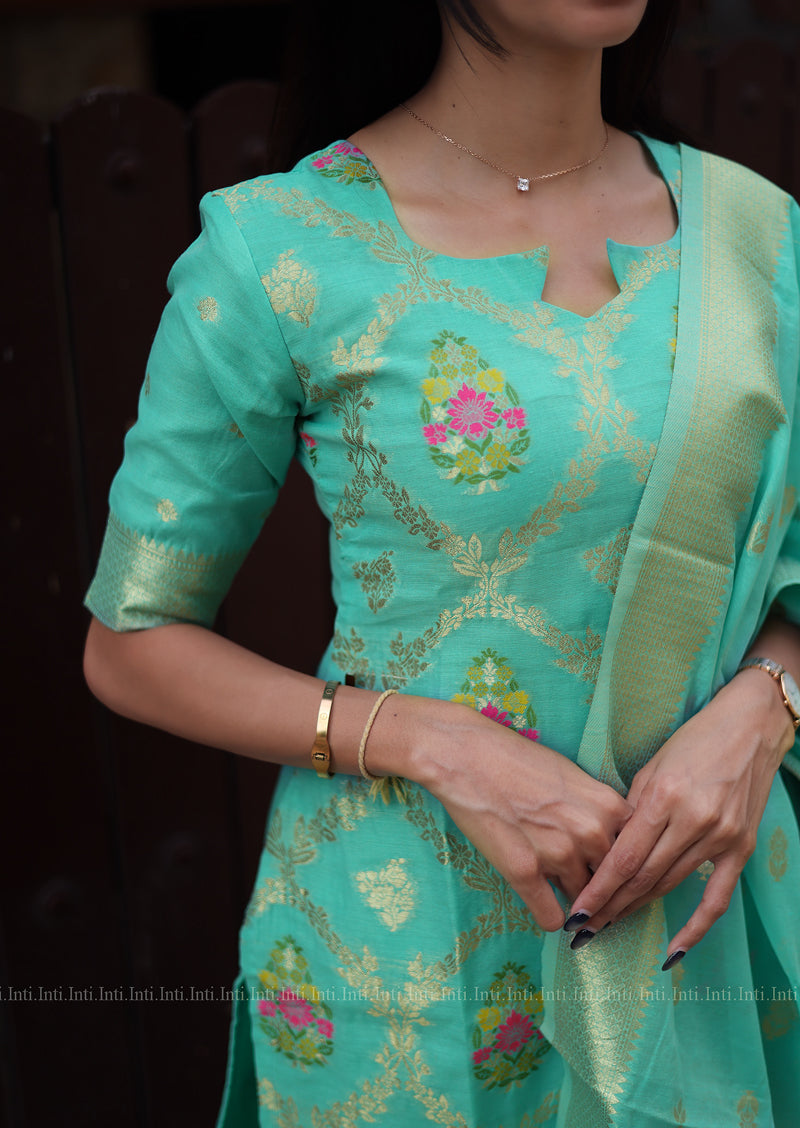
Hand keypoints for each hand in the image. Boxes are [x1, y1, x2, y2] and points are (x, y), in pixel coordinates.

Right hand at [404, 700, 632, 931]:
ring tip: (564, 895)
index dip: (626, 867)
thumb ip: (599, 811)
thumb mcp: (573, 776)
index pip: (637, 854)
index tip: (619, 877)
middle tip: (593, 893)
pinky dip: (550, 917)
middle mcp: (590, 833)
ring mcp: (557, 854)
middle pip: (613, 883)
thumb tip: (612, 845)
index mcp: (608, 807)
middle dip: (604, 891)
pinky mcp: (523, 872)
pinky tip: (544, 906)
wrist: (466, 755)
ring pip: (584, 903)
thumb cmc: (517, 759)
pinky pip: (550, 918)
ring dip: (576, 903)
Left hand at [562, 669, 792, 960]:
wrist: (751, 727)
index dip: (599, 889)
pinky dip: (694, 927)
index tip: (576, 911)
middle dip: (610, 906)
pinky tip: (673, 952)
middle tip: (583, 927)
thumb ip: (632, 808)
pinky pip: (717, 897)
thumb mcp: (653, 765)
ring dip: (637, 909)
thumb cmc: (694, 739)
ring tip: (608, 926)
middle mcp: (693, 821)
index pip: (625, 857)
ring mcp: (721, 837)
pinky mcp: (741, 848)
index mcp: (665, 797)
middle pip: (644, 878)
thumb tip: (609, 847)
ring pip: (670, 886)